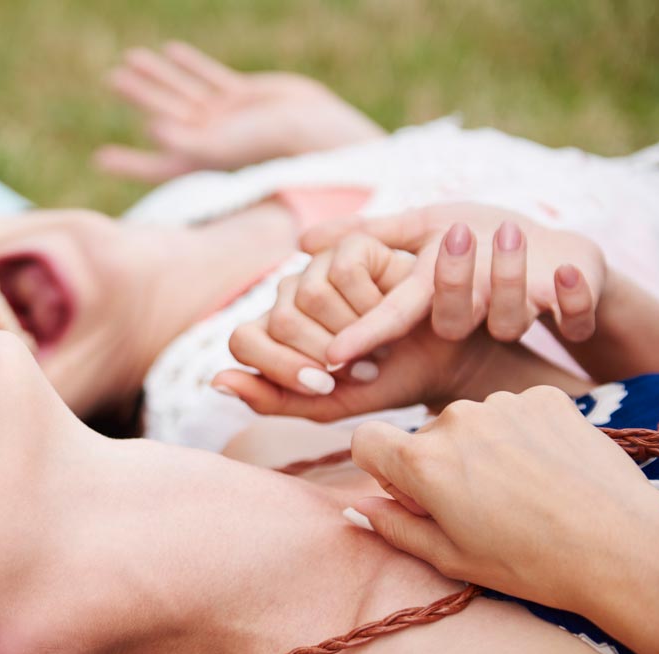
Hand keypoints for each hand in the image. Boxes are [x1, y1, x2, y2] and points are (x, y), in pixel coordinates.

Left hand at [94, 42, 383, 182]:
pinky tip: (172, 52)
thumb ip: (190, 141)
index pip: (157, 165)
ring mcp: (227, 116)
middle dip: (140, 95)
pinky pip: (211, 77)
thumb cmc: (275, 150)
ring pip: (184, 91)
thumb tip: (153, 129)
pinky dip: (191, 65)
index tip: (100, 159)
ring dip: (158, 75)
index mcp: (202, 161)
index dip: (130, 163)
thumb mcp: (227, 150)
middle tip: (111, 78)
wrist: (319, 134)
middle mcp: (211, 139)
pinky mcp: (244, 96)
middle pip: (166, 114)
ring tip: (131, 58)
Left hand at [216, 232, 498, 419]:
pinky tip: (391, 314)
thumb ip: (270, 398)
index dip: (280, 366)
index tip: (324, 386)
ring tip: (377, 344)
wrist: (442, 364)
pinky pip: (343, 272)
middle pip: (277, 319)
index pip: (244, 339)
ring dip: (350, 331)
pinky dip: (371, 305)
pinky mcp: (355, 244)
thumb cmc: (382, 383)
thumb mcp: (325, 405)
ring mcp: (318, 266)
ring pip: (306, 294)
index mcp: (272, 331)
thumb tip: (216, 381)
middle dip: (324, 355)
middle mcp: (288, 295)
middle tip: (362, 368)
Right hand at [299, 203, 607, 364]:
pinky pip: (577, 315)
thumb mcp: (422, 227)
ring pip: (510, 318)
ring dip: (509, 276)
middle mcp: (474, 315)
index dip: (368, 332)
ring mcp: (521, 315)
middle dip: (453, 281)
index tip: (340, 346)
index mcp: (434, 300)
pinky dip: (576, 297)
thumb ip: (367, 234)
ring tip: (507, 233)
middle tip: (454, 235)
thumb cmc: (481, 241)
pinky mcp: (572, 311)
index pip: (394, 316)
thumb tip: (300, 242)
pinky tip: (569, 272)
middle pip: (451, 318)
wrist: (555, 254)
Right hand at [348, 386, 658, 611]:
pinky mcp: (545, 396)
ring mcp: (503, 403)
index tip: (413, 495)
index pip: (365, 440)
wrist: (624, 549)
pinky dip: (521, 435)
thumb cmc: (533, 564)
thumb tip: (355, 508)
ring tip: (523, 492)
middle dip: (438, 466)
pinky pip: (513, 411)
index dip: (380, 470)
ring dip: (483, 449)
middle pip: (423, 436)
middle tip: (481, 508)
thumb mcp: (451, 558)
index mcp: (423, 462)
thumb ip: (394, 527)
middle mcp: (455, 420)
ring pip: (470, 423)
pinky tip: (547, 470)